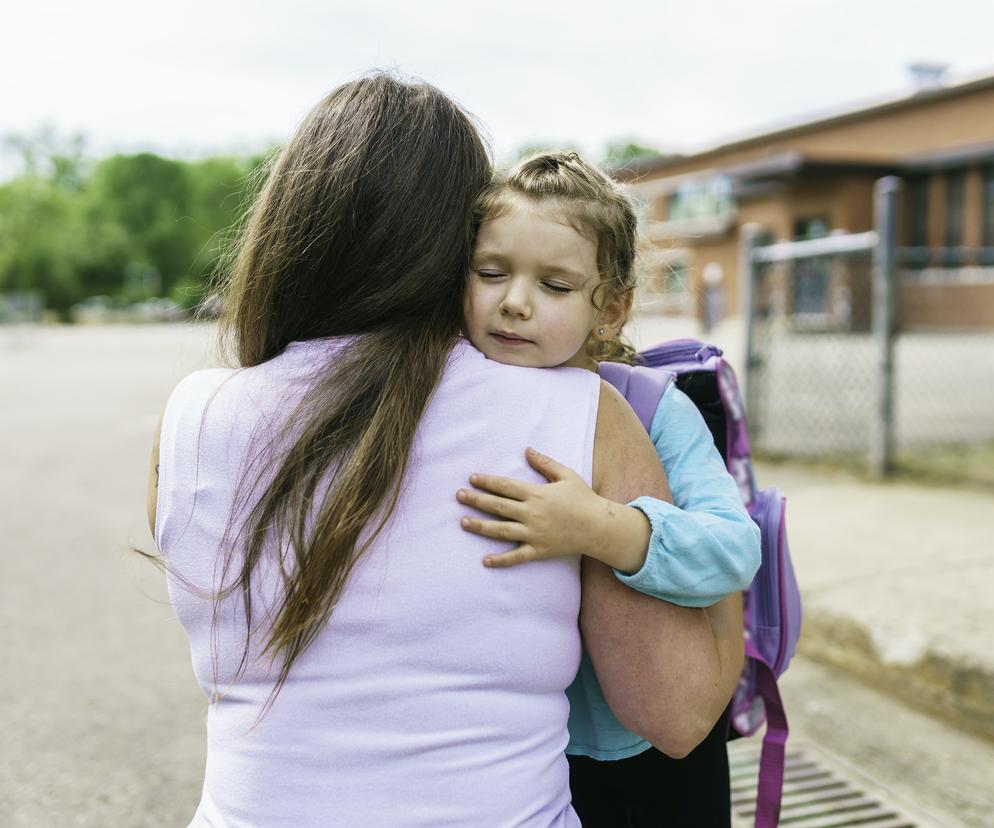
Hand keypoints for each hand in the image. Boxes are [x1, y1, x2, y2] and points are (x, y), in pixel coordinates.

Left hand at [456, 447, 650, 571]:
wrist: (599, 527)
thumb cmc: (583, 499)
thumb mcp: (566, 475)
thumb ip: (545, 463)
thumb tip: (527, 450)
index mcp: (537, 494)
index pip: (506, 486)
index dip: (487, 481)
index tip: (472, 478)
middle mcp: (532, 514)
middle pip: (498, 506)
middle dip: (476, 500)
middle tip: (458, 496)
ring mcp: (534, 534)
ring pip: (501, 530)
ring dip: (480, 526)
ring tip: (463, 522)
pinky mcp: (539, 550)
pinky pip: (516, 557)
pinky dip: (500, 560)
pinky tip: (485, 561)